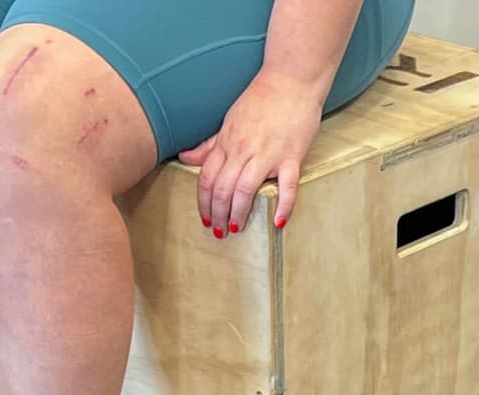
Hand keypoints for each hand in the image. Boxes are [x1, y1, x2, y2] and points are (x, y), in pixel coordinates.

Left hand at [178, 68, 327, 234]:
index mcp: (228, 142)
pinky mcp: (291, 157)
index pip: (207, 178)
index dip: (203, 202)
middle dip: (217, 214)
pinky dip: (283, 207)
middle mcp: (244, 150)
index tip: (205, 218)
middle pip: (223, 188)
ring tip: (236, 228)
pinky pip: (287, 187)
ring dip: (238, 213)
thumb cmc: (262, 99)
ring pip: (245, 190)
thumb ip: (210, 144)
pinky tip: (278, 222)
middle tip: (219, 232)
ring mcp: (268, 154)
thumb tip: (186, 158)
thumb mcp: (230, 120)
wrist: (291, 79)